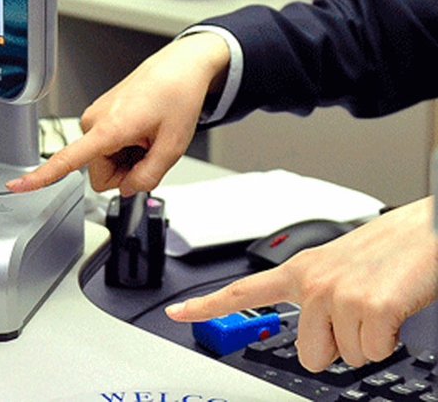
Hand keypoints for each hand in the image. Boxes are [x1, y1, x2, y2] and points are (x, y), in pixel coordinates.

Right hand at [6, 33, 229, 194]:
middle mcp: (93, 120)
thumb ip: (148, 177)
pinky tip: (141, 130)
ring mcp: (94, 116)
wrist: (179, 67)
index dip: (41, 176)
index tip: (17, 185)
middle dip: (124, 171)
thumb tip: (127, 189)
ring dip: (126, 158)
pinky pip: (105, 146)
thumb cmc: (177, 95)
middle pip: (98, 172)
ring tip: (146, 136)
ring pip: (102, 160)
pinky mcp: (98, 115)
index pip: (67, 159)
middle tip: (149, 151)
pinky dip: (124, 146)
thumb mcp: (173, 146)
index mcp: (108, 127)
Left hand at [166, 198, 437, 371]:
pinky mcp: (371, 308)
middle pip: (309, 354)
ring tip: (378, 306)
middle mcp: (313, 282)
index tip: (177, 313)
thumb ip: (313, 294)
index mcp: (300, 270)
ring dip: (367, 341)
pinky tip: (392, 311)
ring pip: (344, 357)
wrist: (427, 232)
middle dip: (337, 346)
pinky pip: (374, 352)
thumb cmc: (387, 252)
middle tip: (357, 316)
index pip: (243, 291)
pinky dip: (389, 340)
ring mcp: (339, 295)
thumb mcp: (336, 267)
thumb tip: (314, 333)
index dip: (206, 306)